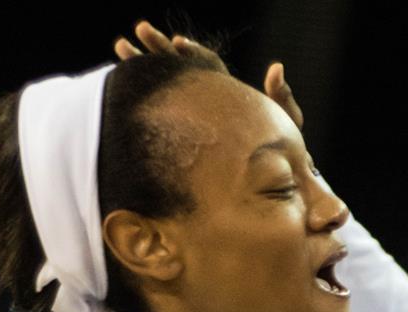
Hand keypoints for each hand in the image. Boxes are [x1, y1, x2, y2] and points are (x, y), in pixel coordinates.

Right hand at [113, 20, 304, 134]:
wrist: (275, 182)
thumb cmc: (284, 153)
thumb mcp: (287, 123)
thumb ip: (281, 97)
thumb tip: (275, 68)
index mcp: (229, 93)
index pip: (208, 66)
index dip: (193, 54)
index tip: (179, 43)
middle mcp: (209, 99)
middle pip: (181, 67)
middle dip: (159, 49)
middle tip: (138, 32)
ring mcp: (196, 116)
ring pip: (166, 87)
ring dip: (143, 65)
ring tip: (120, 47)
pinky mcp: (186, 135)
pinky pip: (162, 114)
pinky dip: (144, 98)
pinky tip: (121, 87)